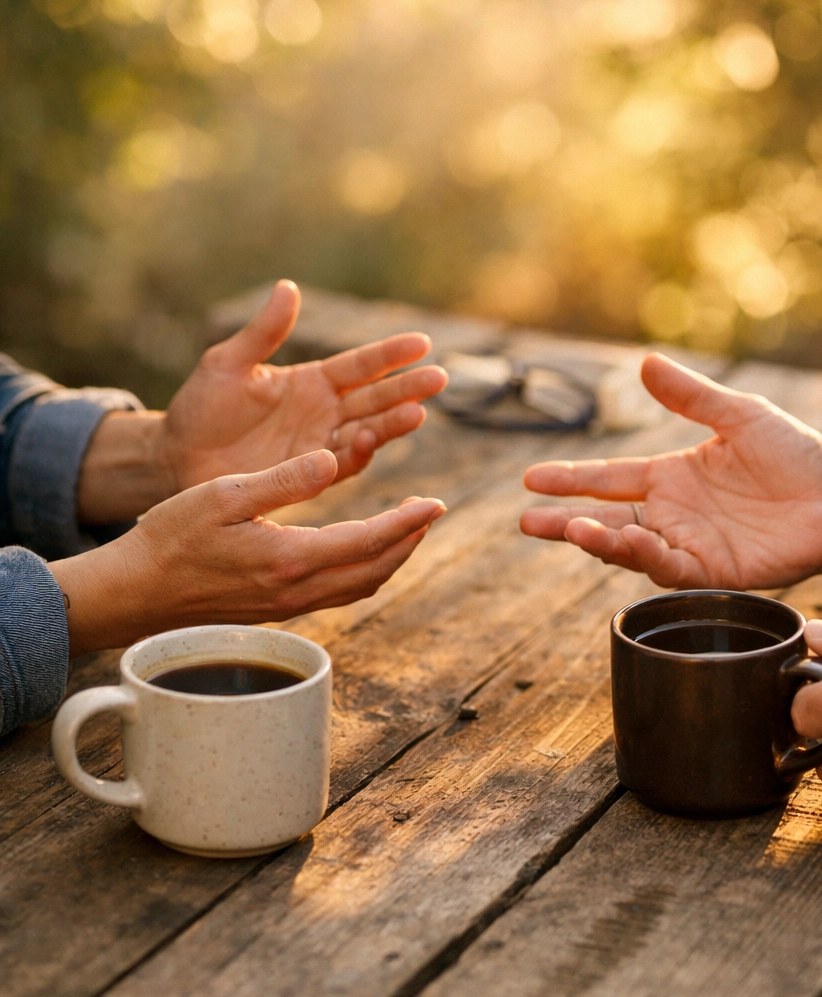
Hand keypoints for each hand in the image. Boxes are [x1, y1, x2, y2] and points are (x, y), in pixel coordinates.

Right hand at [50, 450, 445, 656]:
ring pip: (360, 586)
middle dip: (409, 541)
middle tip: (431, 512)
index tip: (436, 503)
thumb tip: (332, 460)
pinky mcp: (278, 610)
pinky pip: (339, 593)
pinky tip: (362, 551)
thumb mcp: (225, 495)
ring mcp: (289, 605)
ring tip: (407, 529)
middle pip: (375, 570)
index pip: (368, 541)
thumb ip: (283, 479)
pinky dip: (364, 571)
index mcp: (289, 558)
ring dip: (391, 558)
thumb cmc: (171, 537)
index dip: (407, 522)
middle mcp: (297, 589)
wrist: (136, 592)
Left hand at [159, 280, 447, 490]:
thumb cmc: (201, 408)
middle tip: (439, 379)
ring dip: (392, 424)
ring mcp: (320, 446)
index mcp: (312, 381)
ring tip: (417, 413)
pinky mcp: (310, 476)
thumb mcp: (228, 364)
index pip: (361, 365)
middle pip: (376, 398)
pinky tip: (367, 441)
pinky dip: (357, 455)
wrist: (178, 459)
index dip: (390, 355)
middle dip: (407, 389)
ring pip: (368, 432)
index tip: (423, 343)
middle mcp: (325, 413)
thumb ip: (263, 333)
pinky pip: (341, 465)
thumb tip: (288, 287)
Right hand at [520, 353, 821, 591]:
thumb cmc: (793, 455)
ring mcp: (689, 545)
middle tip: (527, 523)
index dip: (570, 478)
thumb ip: (693, 396)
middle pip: (606, 519)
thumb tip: (645, 362)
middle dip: (565, 522)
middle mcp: (671, 514)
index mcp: (670, 477)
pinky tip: (630, 543)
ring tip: (573, 528)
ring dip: (600, 540)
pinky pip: (672, 569)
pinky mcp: (714, 572)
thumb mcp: (740, 416)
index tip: (530, 479)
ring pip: (632, 548)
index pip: (608, 478)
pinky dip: (648, 558)